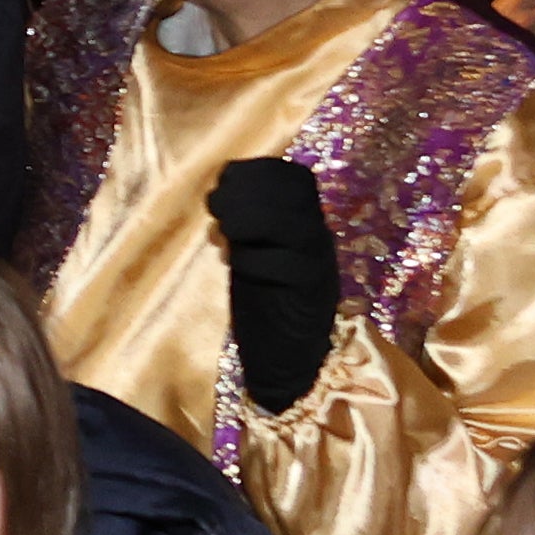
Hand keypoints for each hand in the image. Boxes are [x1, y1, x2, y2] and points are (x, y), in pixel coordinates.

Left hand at [205, 156, 343, 410]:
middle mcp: (317, 239)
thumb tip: (220, 201)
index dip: (258, 175)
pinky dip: (254, 258)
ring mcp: (317, 263)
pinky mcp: (310, 290)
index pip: (293, 181)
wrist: (292, 360)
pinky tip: (234, 261)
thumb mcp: (257, 257)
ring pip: (290, 224)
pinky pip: (284, 264)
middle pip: (292, 194)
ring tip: (224, 228)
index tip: (225, 180)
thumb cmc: (269, 309)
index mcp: (307, 228)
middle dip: (248, 191)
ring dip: (250, 219)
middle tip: (216, 203)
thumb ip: (248, 231)